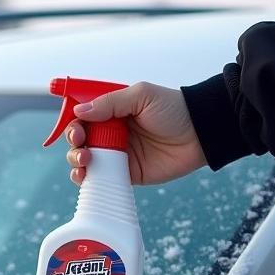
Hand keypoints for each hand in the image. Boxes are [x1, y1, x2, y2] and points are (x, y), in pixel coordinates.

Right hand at [65, 82, 206, 185]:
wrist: (201, 134)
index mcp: (113, 111)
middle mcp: (111, 132)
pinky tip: (85, 175)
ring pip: (83, 159)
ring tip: (85, 159)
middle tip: (81, 143)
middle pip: (79, 139)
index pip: (83, 116)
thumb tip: (80, 112)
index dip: (73, 121)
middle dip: (73, 141)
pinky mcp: (124, 173)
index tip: (76, 127)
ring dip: (76, 159)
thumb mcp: (141, 96)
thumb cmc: (174, 110)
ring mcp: (116, 154)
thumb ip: (110, 102)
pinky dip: (87, 179)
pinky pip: (98, 178)